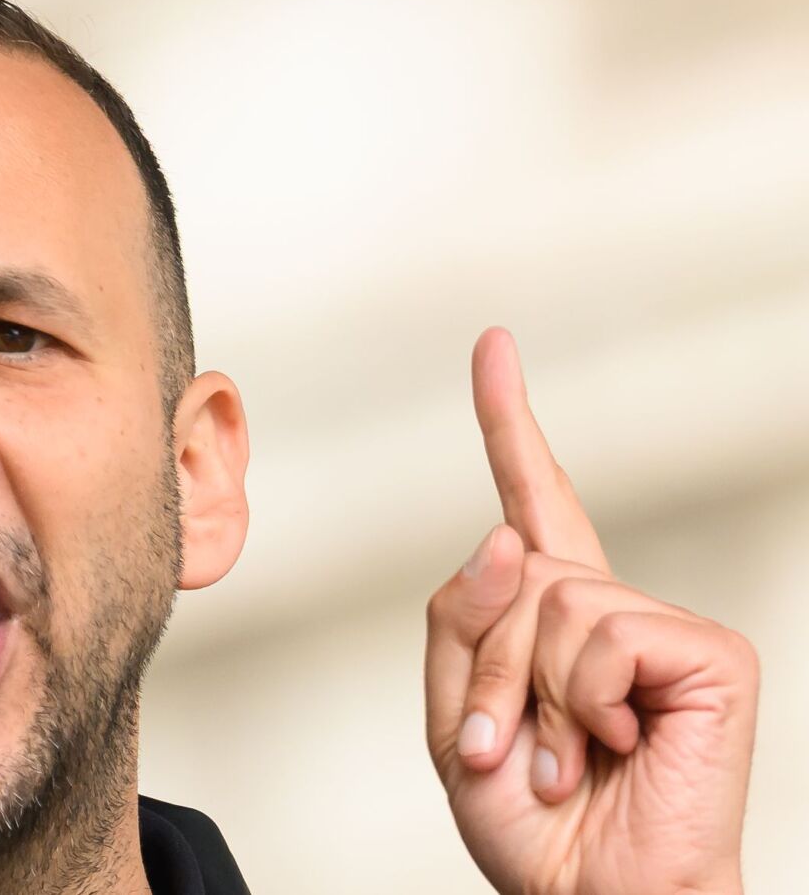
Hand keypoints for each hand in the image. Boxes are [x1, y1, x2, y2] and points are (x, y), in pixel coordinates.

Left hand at [425, 328, 759, 894]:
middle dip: (490, 671)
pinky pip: (605, 635)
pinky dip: (585, 703)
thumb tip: (504, 534)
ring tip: (560, 760)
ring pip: (551, 600)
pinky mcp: (708, 653)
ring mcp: (661, 627)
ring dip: (532, 697)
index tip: (493, 345)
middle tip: (510, 752)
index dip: (510, 422)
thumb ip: (460, 621)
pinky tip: (616, 747)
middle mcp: (608, 607)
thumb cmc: (531, 819)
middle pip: (511, 569)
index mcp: (551, 617)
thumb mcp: (457, 719)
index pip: (531, 500)